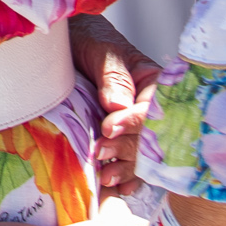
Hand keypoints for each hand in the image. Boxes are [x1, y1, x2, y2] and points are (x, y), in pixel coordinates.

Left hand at [67, 13, 160, 192]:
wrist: (70, 42)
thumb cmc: (89, 39)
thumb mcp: (101, 51)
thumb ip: (113, 77)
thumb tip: (119, 107)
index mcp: (154, 83)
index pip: (154, 108)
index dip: (135, 122)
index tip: (109, 128)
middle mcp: (150, 108)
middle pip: (150, 137)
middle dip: (128, 148)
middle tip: (101, 152)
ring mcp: (136, 126)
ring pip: (142, 154)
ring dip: (126, 168)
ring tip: (106, 176)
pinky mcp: (122, 138)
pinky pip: (132, 161)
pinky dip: (126, 175)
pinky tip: (118, 186)